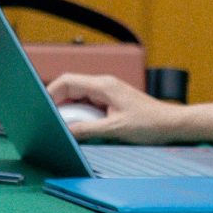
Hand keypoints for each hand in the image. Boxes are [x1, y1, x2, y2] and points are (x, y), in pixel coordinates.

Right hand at [43, 73, 191, 144]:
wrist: (172, 124)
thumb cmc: (150, 124)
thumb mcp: (115, 129)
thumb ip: (87, 130)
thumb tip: (65, 132)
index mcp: (103, 85)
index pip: (67, 81)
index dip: (50, 92)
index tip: (40, 107)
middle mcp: (104, 85)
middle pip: (70, 87)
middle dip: (58, 103)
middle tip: (49, 120)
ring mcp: (108, 92)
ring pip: (79, 97)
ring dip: (70, 110)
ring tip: (64, 126)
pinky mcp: (112, 101)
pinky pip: (89, 104)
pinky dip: (81, 114)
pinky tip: (81, 127)